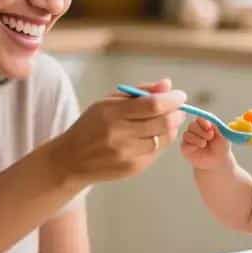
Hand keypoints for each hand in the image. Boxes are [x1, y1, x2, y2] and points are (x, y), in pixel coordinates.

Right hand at [50, 79, 184, 184]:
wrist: (71, 159)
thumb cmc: (92, 125)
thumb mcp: (108, 102)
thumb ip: (140, 92)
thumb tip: (168, 84)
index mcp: (112, 113)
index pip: (152, 105)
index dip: (172, 100)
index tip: (181, 95)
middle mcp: (119, 135)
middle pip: (162, 123)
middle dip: (177, 114)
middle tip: (179, 109)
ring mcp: (126, 154)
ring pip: (163, 139)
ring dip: (170, 128)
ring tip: (165, 121)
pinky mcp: (132, 168)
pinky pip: (156, 152)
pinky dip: (160, 142)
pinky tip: (152, 136)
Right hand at [180, 118, 233, 170]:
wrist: (218, 161)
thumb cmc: (221, 147)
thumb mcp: (224, 136)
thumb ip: (218, 128)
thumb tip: (210, 123)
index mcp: (204, 125)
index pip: (199, 119)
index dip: (203, 122)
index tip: (209, 127)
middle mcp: (195, 130)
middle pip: (192, 125)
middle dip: (201, 131)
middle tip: (210, 137)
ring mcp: (189, 139)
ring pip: (186, 134)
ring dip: (196, 139)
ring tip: (204, 144)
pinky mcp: (185, 148)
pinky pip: (184, 144)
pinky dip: (191, 146)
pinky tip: (197, 148)